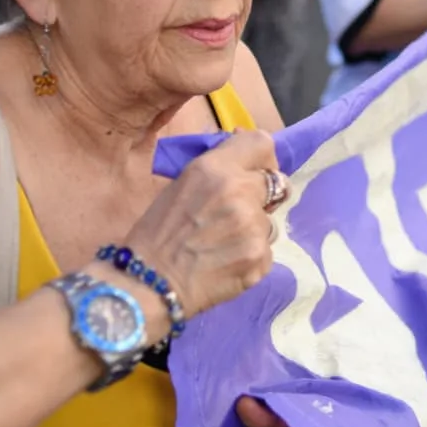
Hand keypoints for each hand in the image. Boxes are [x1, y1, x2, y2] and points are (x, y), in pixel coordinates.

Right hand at [123, 130, 282, 318]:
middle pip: (277, 182)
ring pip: (270, 221)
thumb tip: (242, 158)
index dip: (262, 156)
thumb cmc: (156, 233)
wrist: (148, 283)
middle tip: (240, 211)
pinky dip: (251, 255)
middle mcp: (240, 192)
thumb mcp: (182, 185)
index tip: (256, 168)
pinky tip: (226, 263)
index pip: (261, 142)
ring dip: (254, 229)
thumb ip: (217, 170)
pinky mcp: (260, 258)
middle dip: (262, 195)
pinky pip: (266, 250)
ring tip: (223, 244)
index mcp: (215, 169)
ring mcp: (254, 227)